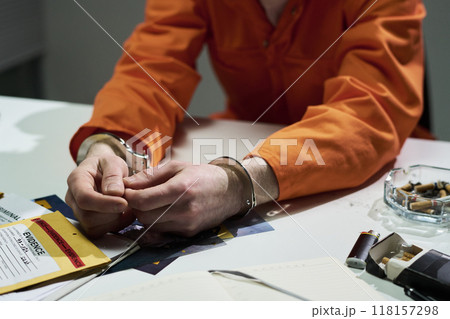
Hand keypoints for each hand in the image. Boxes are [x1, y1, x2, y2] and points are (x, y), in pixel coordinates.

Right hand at [65, 143, 133, 237]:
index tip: (124, 203)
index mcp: (76, 180)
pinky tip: (124, 213)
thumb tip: (115, 193)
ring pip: (93, 227)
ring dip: (114, 219)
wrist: (104, 169)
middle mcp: (73, 198)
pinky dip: (116, 225)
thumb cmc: (107, 165)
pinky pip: (100, 231)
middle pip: (88, 216)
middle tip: (127, 200)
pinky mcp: (88, 222)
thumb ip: (113, 174)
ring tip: (126, 205)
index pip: (84, 198)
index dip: (104, 204)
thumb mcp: (113, 161)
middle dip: (112, 212)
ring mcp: (79, 212)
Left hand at [123, 161, 244, 236]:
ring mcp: (187, 224)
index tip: (127, 190)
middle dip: (136, 206)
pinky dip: (158, 222)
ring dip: (146, 215)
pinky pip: (162, 231)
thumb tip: (127, 183)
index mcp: (180, 189)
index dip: (129, 196)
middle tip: (138, 196)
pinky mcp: (189, 234)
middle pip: (144, 216)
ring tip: (152, 202)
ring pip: (151, 226)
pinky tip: (164, 211)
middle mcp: (184, 210)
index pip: (143, 201)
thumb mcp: (176, 167)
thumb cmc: (202, 176)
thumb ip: (150, 175)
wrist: (229, 191)